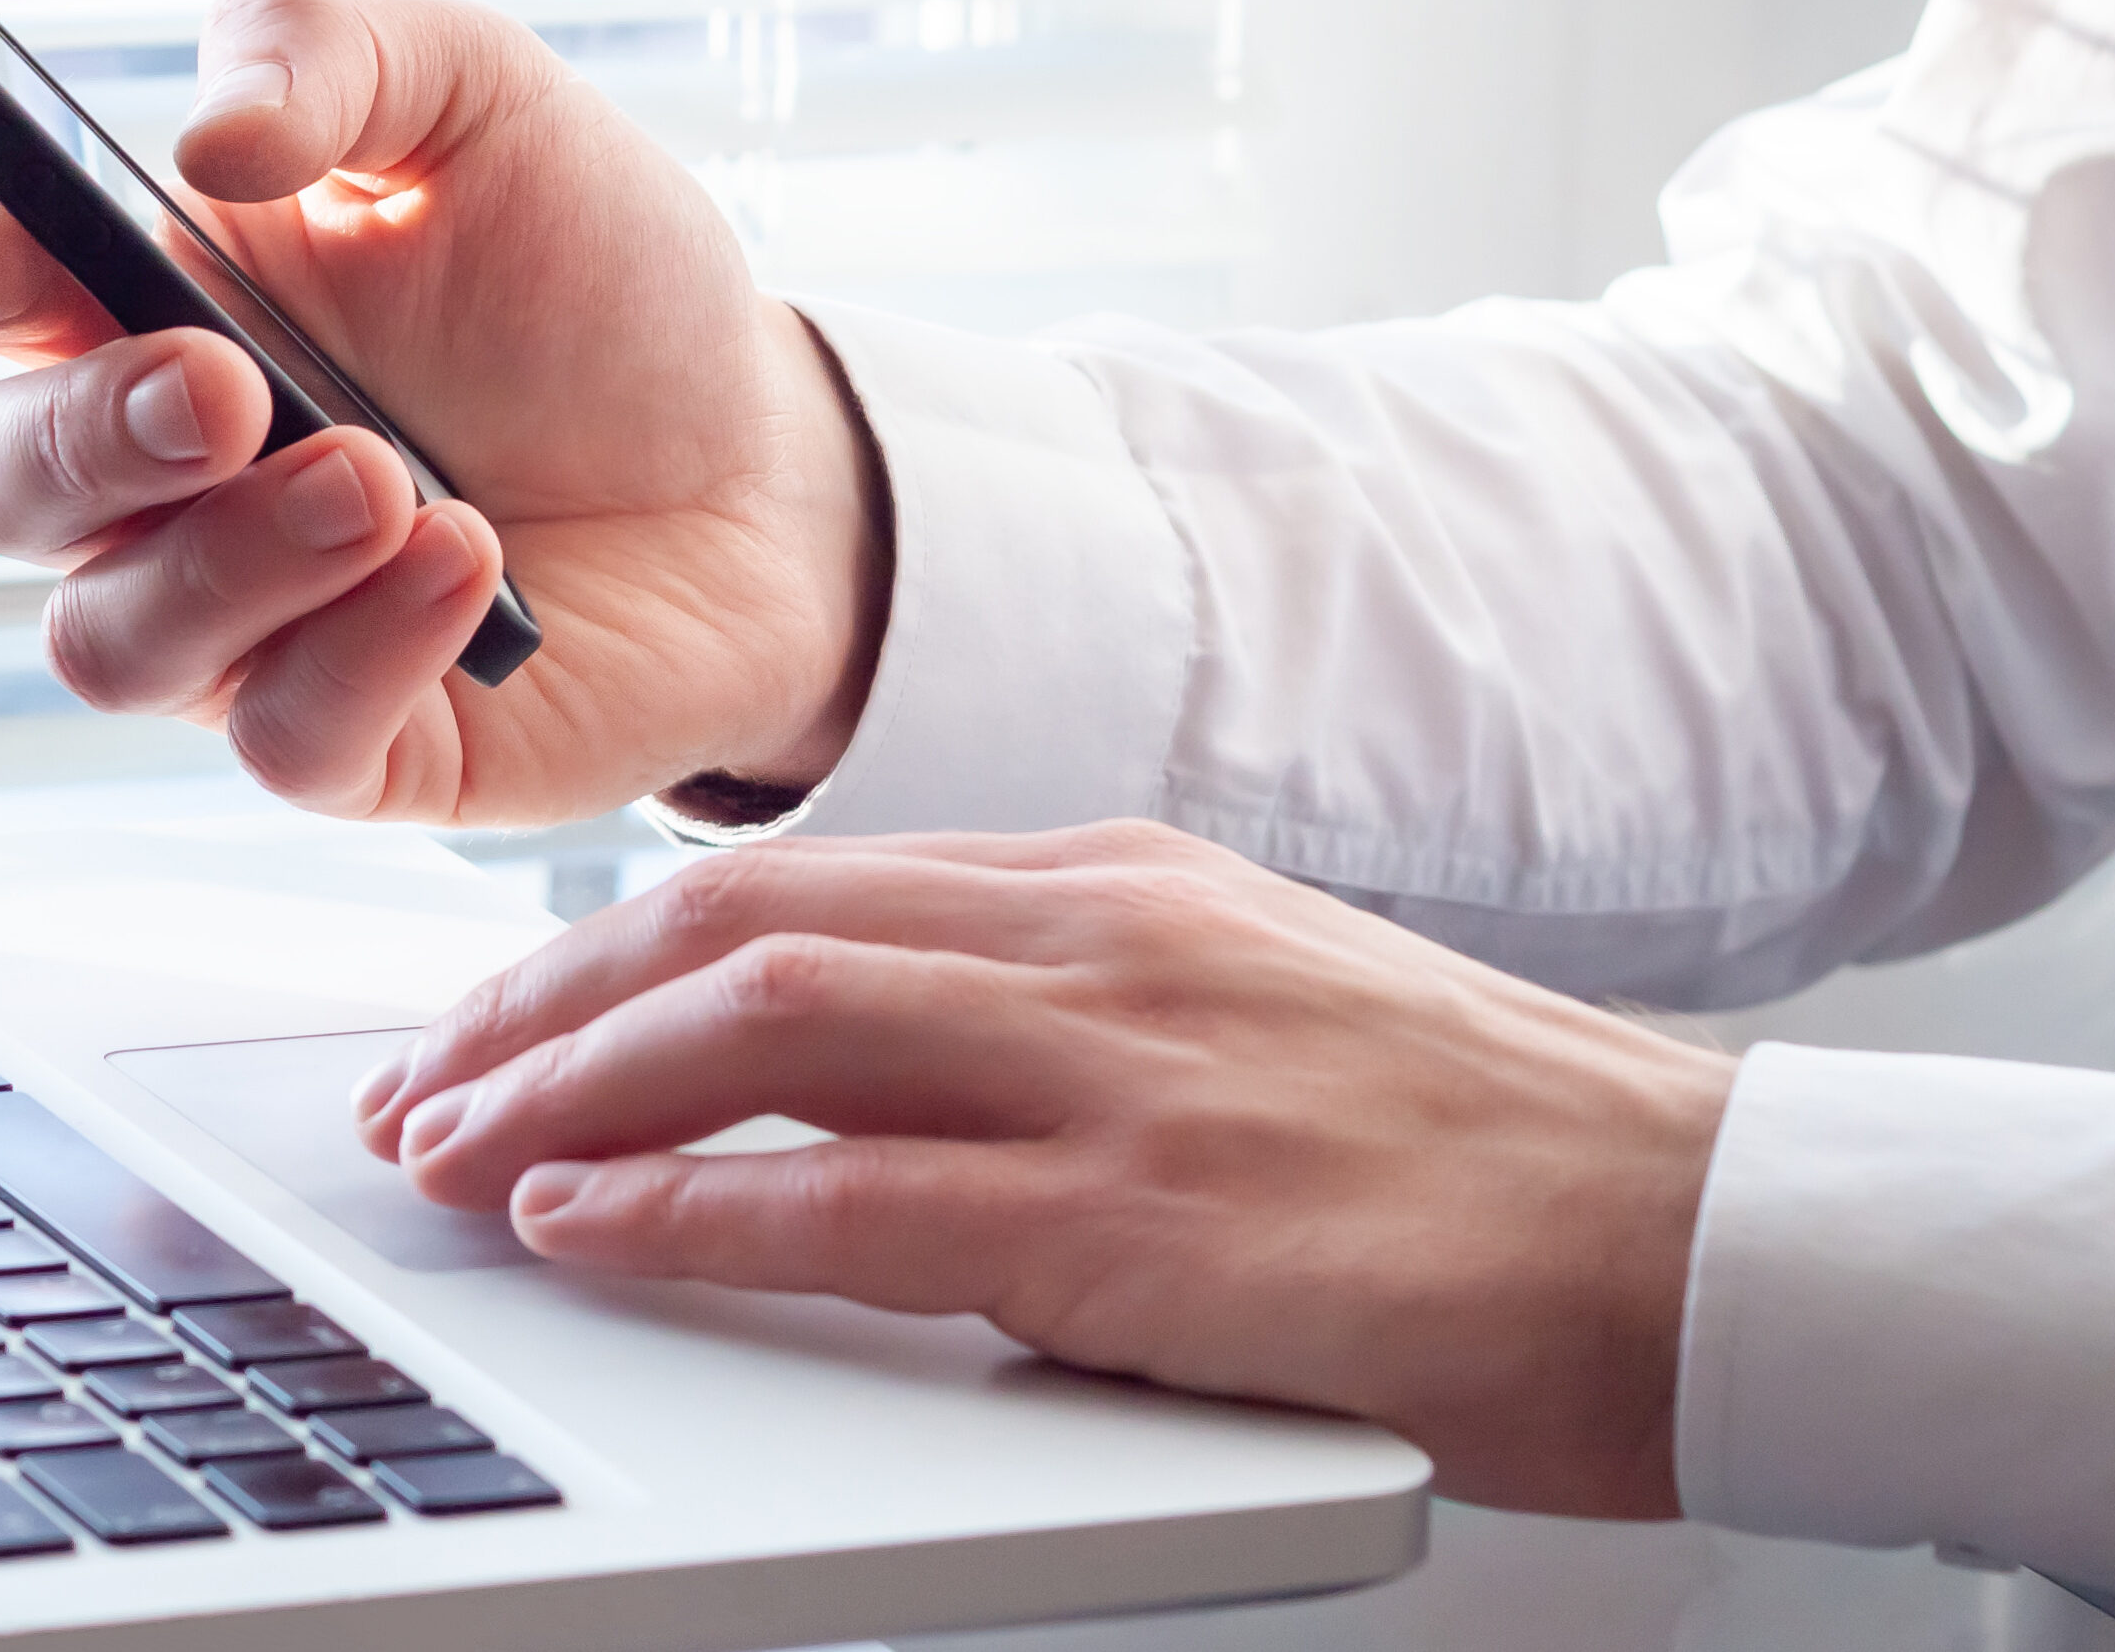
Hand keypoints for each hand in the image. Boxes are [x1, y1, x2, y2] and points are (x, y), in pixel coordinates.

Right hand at [0, 0, 884, 827]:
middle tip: (225, 384)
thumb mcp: (476, 93)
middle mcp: (139, 468)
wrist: (759, 456)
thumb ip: (328, 47)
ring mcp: (228, 617)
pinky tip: (470, 563)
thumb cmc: (584, 276)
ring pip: (109, 639)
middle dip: (79, 438)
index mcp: (123, 288)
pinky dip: (365, 646)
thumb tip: (206, 132)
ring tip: (390, 476)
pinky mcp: (343, 741)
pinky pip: (278, 736)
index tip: (0, 236)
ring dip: (238, 557)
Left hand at [357, 821, 1736, 1515]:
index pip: (784, 883)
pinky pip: (867, 1197)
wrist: (1698, 1232)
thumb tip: (861, 1119)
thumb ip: (1049, 1032)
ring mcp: (1120, 1064)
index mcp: (1101, 882)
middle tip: (416, 1083)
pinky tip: (586, 1228)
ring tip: (449, 1150)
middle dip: (540, 1004)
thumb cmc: (1468, 1151)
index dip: (602, 949)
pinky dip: (696, 1210)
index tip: (492, 1014)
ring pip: (765, 1024)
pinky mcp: (1156, 1217)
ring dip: (571, 1090)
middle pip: (732, 926)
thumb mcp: (1231, 1018)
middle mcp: (1089, 937)